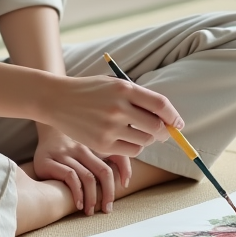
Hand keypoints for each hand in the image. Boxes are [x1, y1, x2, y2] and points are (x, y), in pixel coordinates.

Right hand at [33, 125, 129, 214]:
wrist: (45, 131)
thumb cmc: (73, 147)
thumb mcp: (93, 149)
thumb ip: (116, 159)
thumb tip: (126, 182)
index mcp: (94, 146)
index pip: (113, 163)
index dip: (115, 185)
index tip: (112, 202)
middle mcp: (80, 148)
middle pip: (102, 171)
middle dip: (108, 194)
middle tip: (106, 210)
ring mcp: (65, 154)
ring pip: (87, 176)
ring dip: (92, 197)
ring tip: (90, 211)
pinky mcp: (48, 161)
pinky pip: (70, 176)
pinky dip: (77, 192)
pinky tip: (78, 203)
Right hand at [43, 75, 183, 157]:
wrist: (57, 99)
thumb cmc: (90, 91)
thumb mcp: (113, 85)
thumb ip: (138, 98)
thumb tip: (166, 117)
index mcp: (124, 89)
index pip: (160, 105)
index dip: (173, 116)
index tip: (178, 123)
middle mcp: (118, 107)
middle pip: (156, 126)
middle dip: (164, 131)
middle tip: (162, 132)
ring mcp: (109, 127)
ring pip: (145, 141)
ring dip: (147, 139)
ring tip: (137, 132)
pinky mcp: (102, 143)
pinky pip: (131, 151)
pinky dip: (134, 147)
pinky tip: (126, 139)